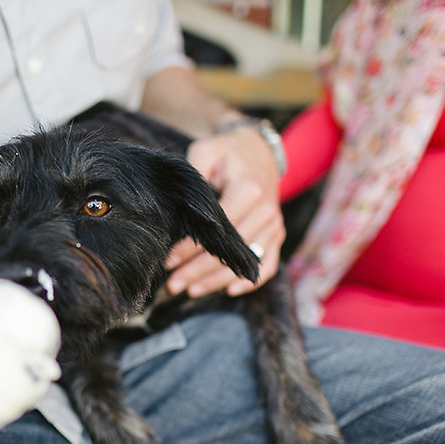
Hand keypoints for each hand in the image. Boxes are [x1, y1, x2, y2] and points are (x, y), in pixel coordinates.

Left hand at [166, 127, 283, 296]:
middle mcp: (267, 211)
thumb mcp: (206, 151)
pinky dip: (250, 282)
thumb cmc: (226, 152)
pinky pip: (268, 265)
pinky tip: (229, 291)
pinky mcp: (276, 235)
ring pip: (247, 262)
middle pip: (231, 250)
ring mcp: (274, 226)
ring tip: (190, 290)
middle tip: (172, 284)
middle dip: (199, 270)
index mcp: (249, 190)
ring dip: (217, 280)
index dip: (191, 246)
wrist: (257, 150)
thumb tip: (177, 205)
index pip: (218, 227)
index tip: (168, 259)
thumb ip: (193, 173)